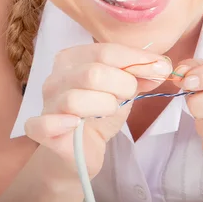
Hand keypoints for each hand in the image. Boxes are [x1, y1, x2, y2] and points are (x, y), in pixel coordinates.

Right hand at [24, 43, 171, 179]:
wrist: (79, 150)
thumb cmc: (99, 114)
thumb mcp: (122, 90)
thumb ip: (139, 75)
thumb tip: (161, 66)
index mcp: (72, 58)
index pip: (106, 51)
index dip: (137, 60)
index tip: (161, 68)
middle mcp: (55, 77)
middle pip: (93, 73)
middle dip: (122, 85)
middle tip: (128, 96)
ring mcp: (46, 103)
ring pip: (76, 99)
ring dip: (104, 106)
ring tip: (110, 110)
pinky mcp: (41, 131)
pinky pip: (44, 124)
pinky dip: (61, 123)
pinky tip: (75, 125)